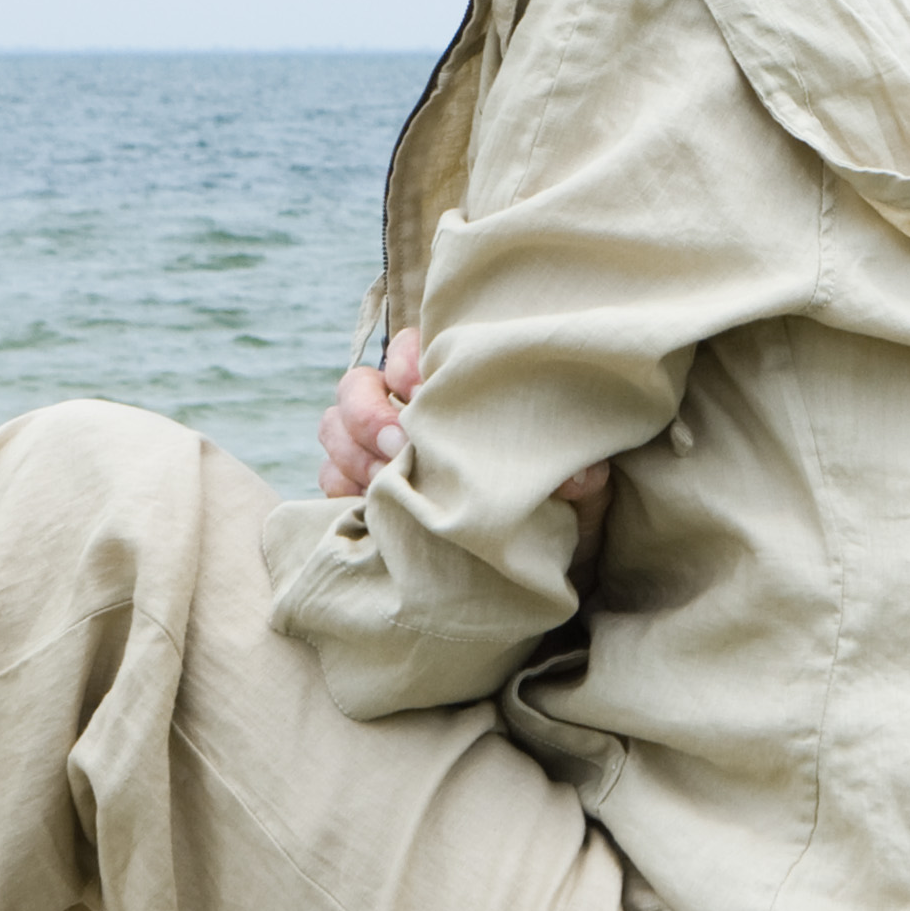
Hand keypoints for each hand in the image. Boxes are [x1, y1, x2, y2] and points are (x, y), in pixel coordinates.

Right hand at [319, 331, 617, 587]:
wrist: (533, 562)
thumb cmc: (552, 506)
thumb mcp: (573, 490)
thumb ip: (575, 473)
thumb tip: (583, 475)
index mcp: (452, 387)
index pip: (409, 348)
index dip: (406, 363)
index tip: (425, 391)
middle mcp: (405, 409)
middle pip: (357, 386)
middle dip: (369, 413)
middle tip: (400, 445)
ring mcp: (374, 449)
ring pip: (334, 428)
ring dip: (354, 454)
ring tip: (388, 483)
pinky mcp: (358, 490)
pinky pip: (327, 478)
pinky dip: (341, 488)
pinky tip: (369, 505)